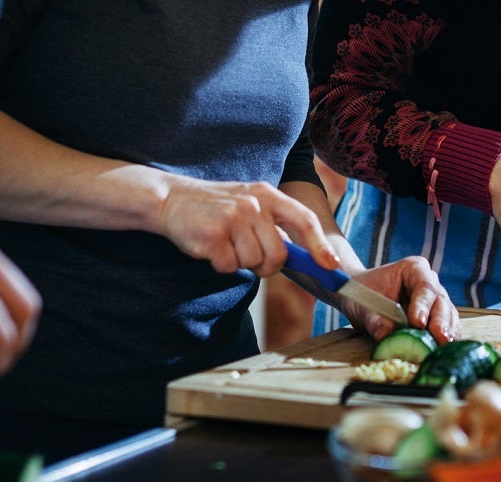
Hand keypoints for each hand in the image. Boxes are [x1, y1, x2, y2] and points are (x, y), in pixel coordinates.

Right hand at [157, 178, 338, 276]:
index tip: (331, 265)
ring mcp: (233, 217)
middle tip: (245, 254)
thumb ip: (275, 225)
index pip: (304, 220)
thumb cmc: (215, 208)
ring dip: (239, 263)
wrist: (170, 199)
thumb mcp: (250, 205)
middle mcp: (254, 203)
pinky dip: (220, 265)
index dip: (320, 245)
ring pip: (253, 263)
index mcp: (268, 194)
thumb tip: (307, 258)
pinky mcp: (213, 234)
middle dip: (265, 266)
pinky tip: (210, 247)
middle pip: (278, 255)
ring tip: (224, 244)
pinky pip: (230, 267)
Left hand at [342, 257, 459, 343]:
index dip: (423, 304)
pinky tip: (442, 349)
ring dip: (447, 331)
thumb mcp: (362, 306)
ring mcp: (435, 300)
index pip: (424, 285)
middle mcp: (429, 282)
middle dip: (440, 321)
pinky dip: (445, 338)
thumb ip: (374, 320)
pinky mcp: (437, 317)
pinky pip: (446, 327)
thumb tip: (385, 335)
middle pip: (440, 301)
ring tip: (443, 346)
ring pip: (447, 314)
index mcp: (413, 269)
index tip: (418, 322)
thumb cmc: (363, 295)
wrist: (362, 299)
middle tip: (439, 337)